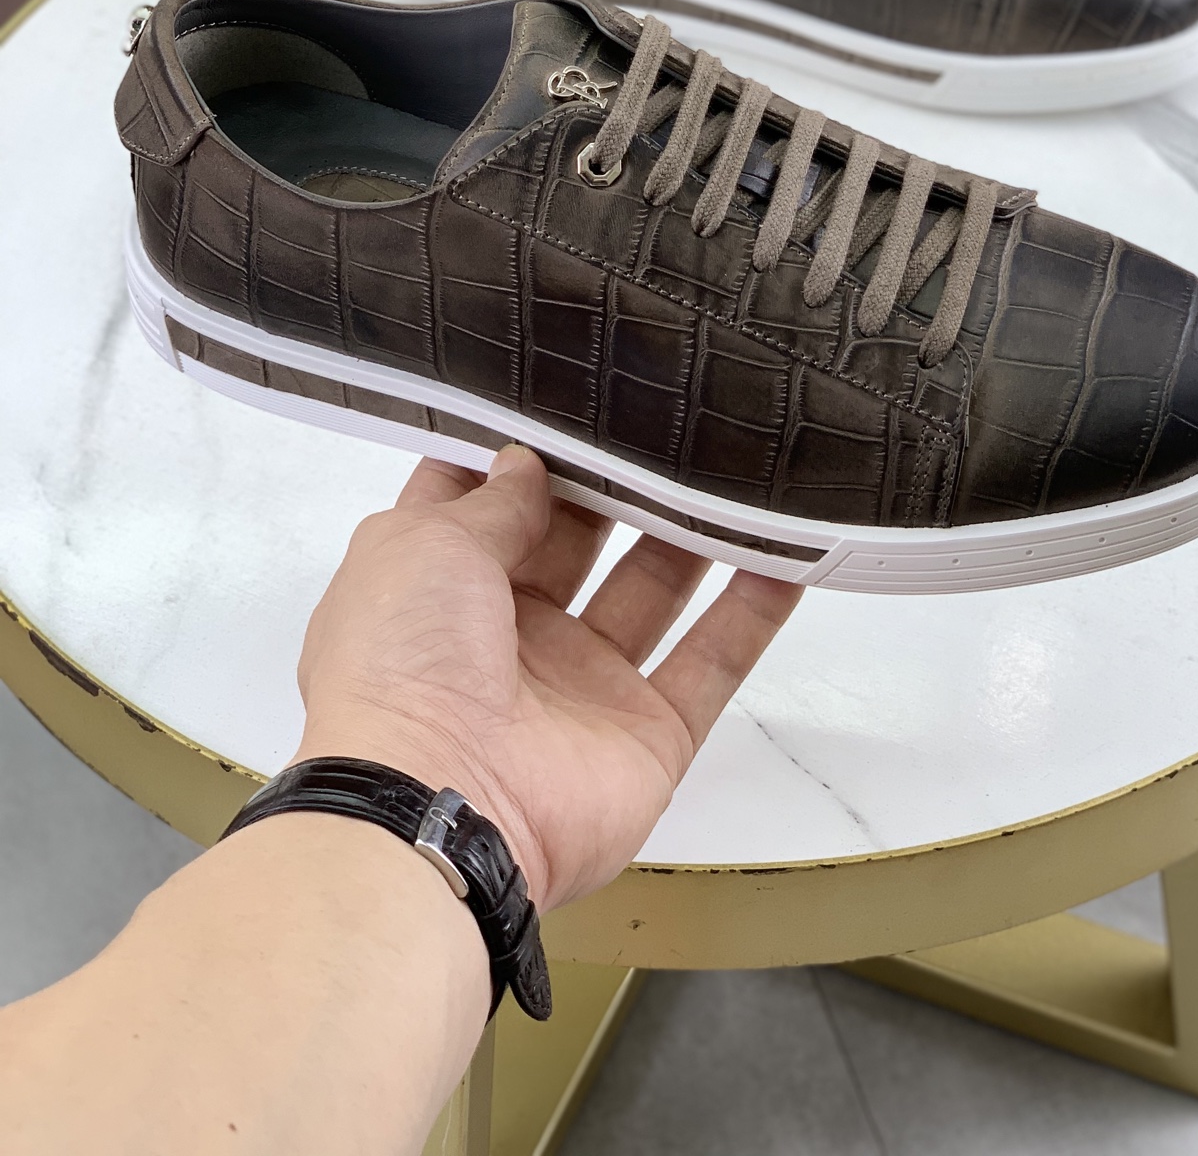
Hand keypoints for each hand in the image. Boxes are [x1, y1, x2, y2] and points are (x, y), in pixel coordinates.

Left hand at [293, 448, 801, 912]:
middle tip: (668, 421)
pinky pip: (711, 664)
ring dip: (692, 534)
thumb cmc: (403, 666)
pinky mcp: (648, 736)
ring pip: (654, 590)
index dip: (522, 452)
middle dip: (618, 483)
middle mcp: (510, 633)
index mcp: (440, 587)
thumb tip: (528, 461)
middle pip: (580, 538)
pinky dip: (753, 612)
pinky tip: (788, 552)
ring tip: (736, 466)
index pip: (486, 503)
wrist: (438, 808)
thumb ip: (492, 500)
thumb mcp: (424, 547)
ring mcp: (583, 687)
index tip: (570, 395)